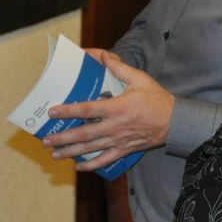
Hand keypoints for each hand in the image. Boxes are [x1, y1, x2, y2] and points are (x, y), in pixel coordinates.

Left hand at [42, 50, 174, 171]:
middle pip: (84, 134)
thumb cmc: (156, 100)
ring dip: (71, 152)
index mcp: (117, 108)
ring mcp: (119, 141)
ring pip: (91, 149)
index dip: (68, 111)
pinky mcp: (124, 150)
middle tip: (46, 140)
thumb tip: (104, 55)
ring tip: (55, 154)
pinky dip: (91, 165)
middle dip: (63, 138)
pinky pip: (105, 160)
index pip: (87, 110)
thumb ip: (119, 68)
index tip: (53, 112)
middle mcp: (115, 127)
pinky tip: (78, 166)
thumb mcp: (139, 79)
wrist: (175, 122)